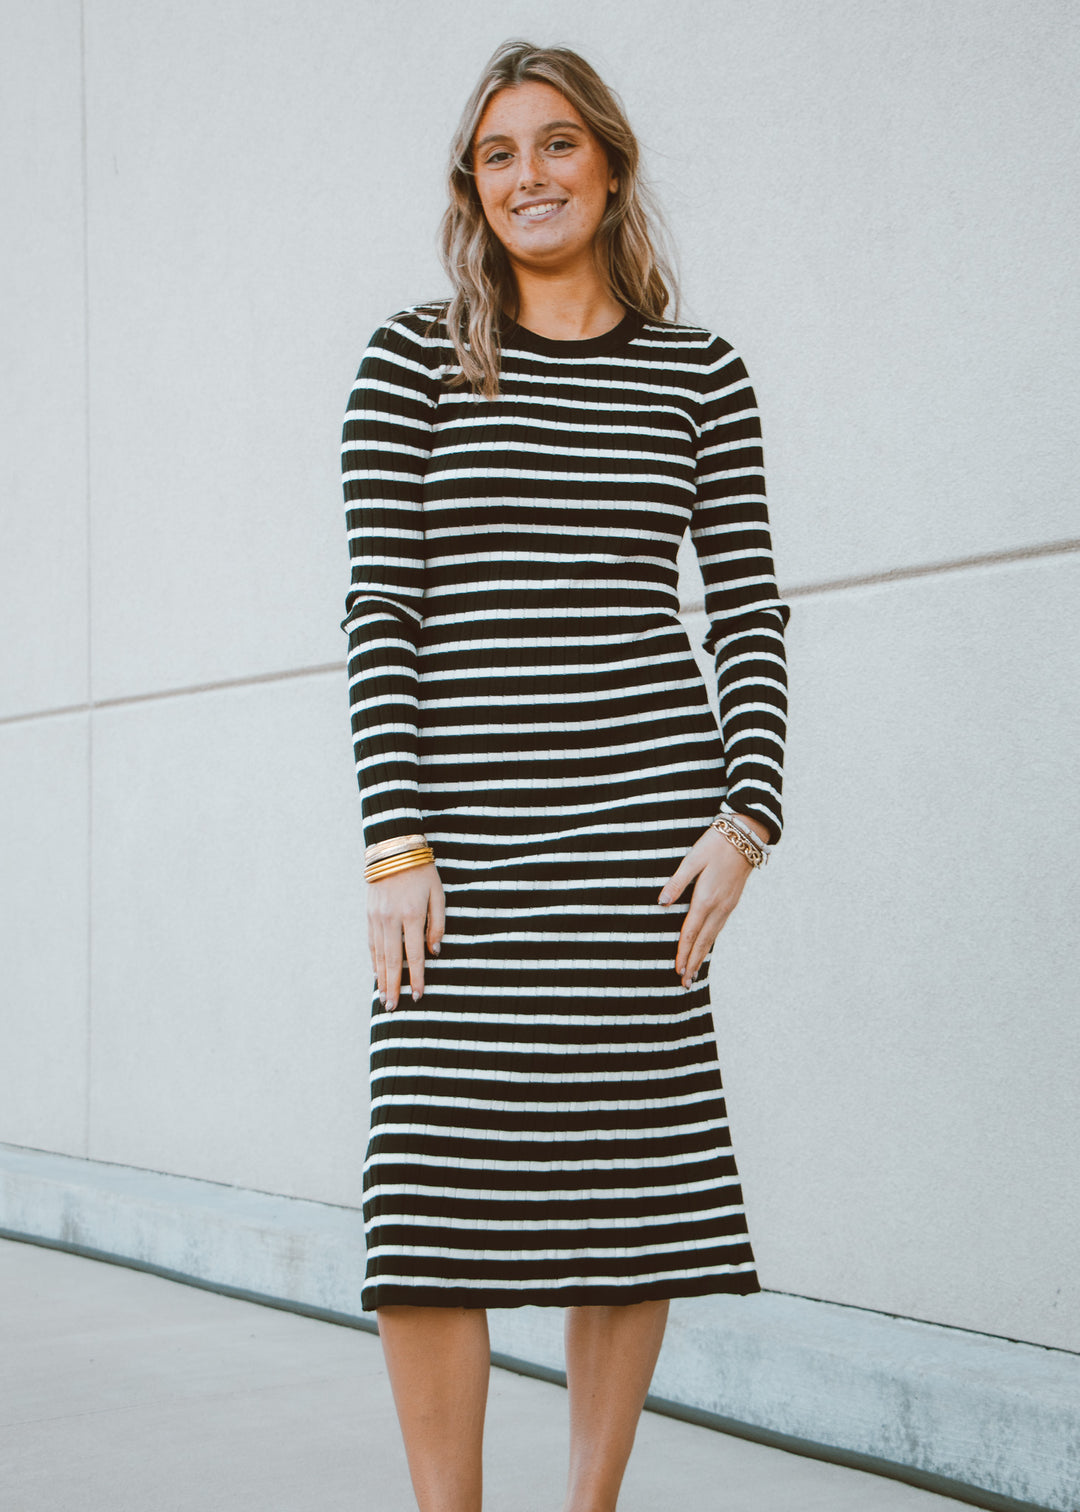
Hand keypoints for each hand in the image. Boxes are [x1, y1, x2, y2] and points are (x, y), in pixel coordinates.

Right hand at [367, 863, 444, 1010]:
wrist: (394, 849)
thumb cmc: (422, 872)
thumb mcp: (438, 894)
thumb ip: (437, 924)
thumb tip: (434, 952)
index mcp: (412, 915)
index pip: (414, 954)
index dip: (416, 977)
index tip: (418, 995)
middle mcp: (391, 919)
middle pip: (392, 960)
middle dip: (394, 985)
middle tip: (393, 1006)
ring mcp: (377, 917)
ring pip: (379, 954)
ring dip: (381, 977)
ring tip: (384, 997)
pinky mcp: (369, 913)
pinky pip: (371, 942)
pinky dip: (374, 960)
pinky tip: (376, 973)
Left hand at [658, 826, 758, 987]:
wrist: (746, 836)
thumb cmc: (716, 844)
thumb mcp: (692, 859)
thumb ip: (676, 883)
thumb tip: (661, 903)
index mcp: (706, 898)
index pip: (691, 932)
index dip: (683, 952)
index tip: (677, 970)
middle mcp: (719, 906)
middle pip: (703, 941)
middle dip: (693, 962)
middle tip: (685, 983)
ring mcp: (728, 905)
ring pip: (713, 936)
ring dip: (702, 955)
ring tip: (694, 971)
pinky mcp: (733, 901)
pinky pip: (719, 927)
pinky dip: (711, 941)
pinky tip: (707, 945)